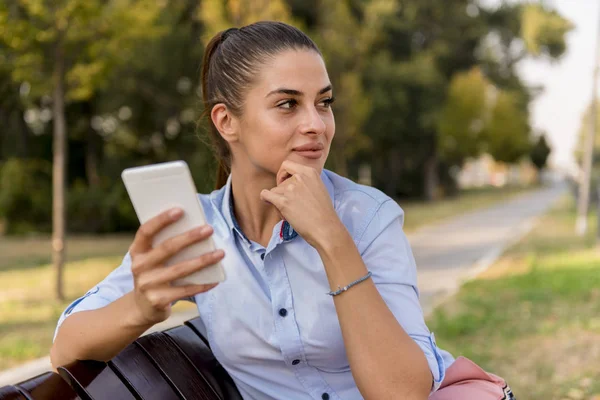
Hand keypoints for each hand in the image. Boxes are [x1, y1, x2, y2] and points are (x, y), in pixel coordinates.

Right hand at [128, 208, 223, 325]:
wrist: (142, 307)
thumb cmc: (155, 273)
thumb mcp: (152, 258)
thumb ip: (166, 245)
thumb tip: (196, 228)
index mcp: (137, 251)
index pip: (146, 231)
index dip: (162, 220)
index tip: (180, 210)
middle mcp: (139, 267)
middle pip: (167, 248)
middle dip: (190, 237)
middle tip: (209, 229)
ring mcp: (147, 285)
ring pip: (180, 269)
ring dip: (203, 261)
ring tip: (220, 253)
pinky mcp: (157, 301)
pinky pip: (185, 290)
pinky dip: (202, 284)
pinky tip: (216, 279)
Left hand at [260, 160, 343, 247]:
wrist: (326, 228)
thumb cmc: (323, 212)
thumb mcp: (319, 188)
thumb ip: (306, 181)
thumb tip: (290, 181)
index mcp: (309, 172)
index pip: (287, 165)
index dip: (283, 174)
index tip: (285, 184)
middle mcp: (299, 177)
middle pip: (281, 182)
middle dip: (283, 193)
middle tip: (293, 205)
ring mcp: (291, 189)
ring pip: (274, 191)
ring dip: (278, 200)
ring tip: (290, 212)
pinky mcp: (283, 202)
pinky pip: (266, 195)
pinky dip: (265, 198)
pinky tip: (267, 202)